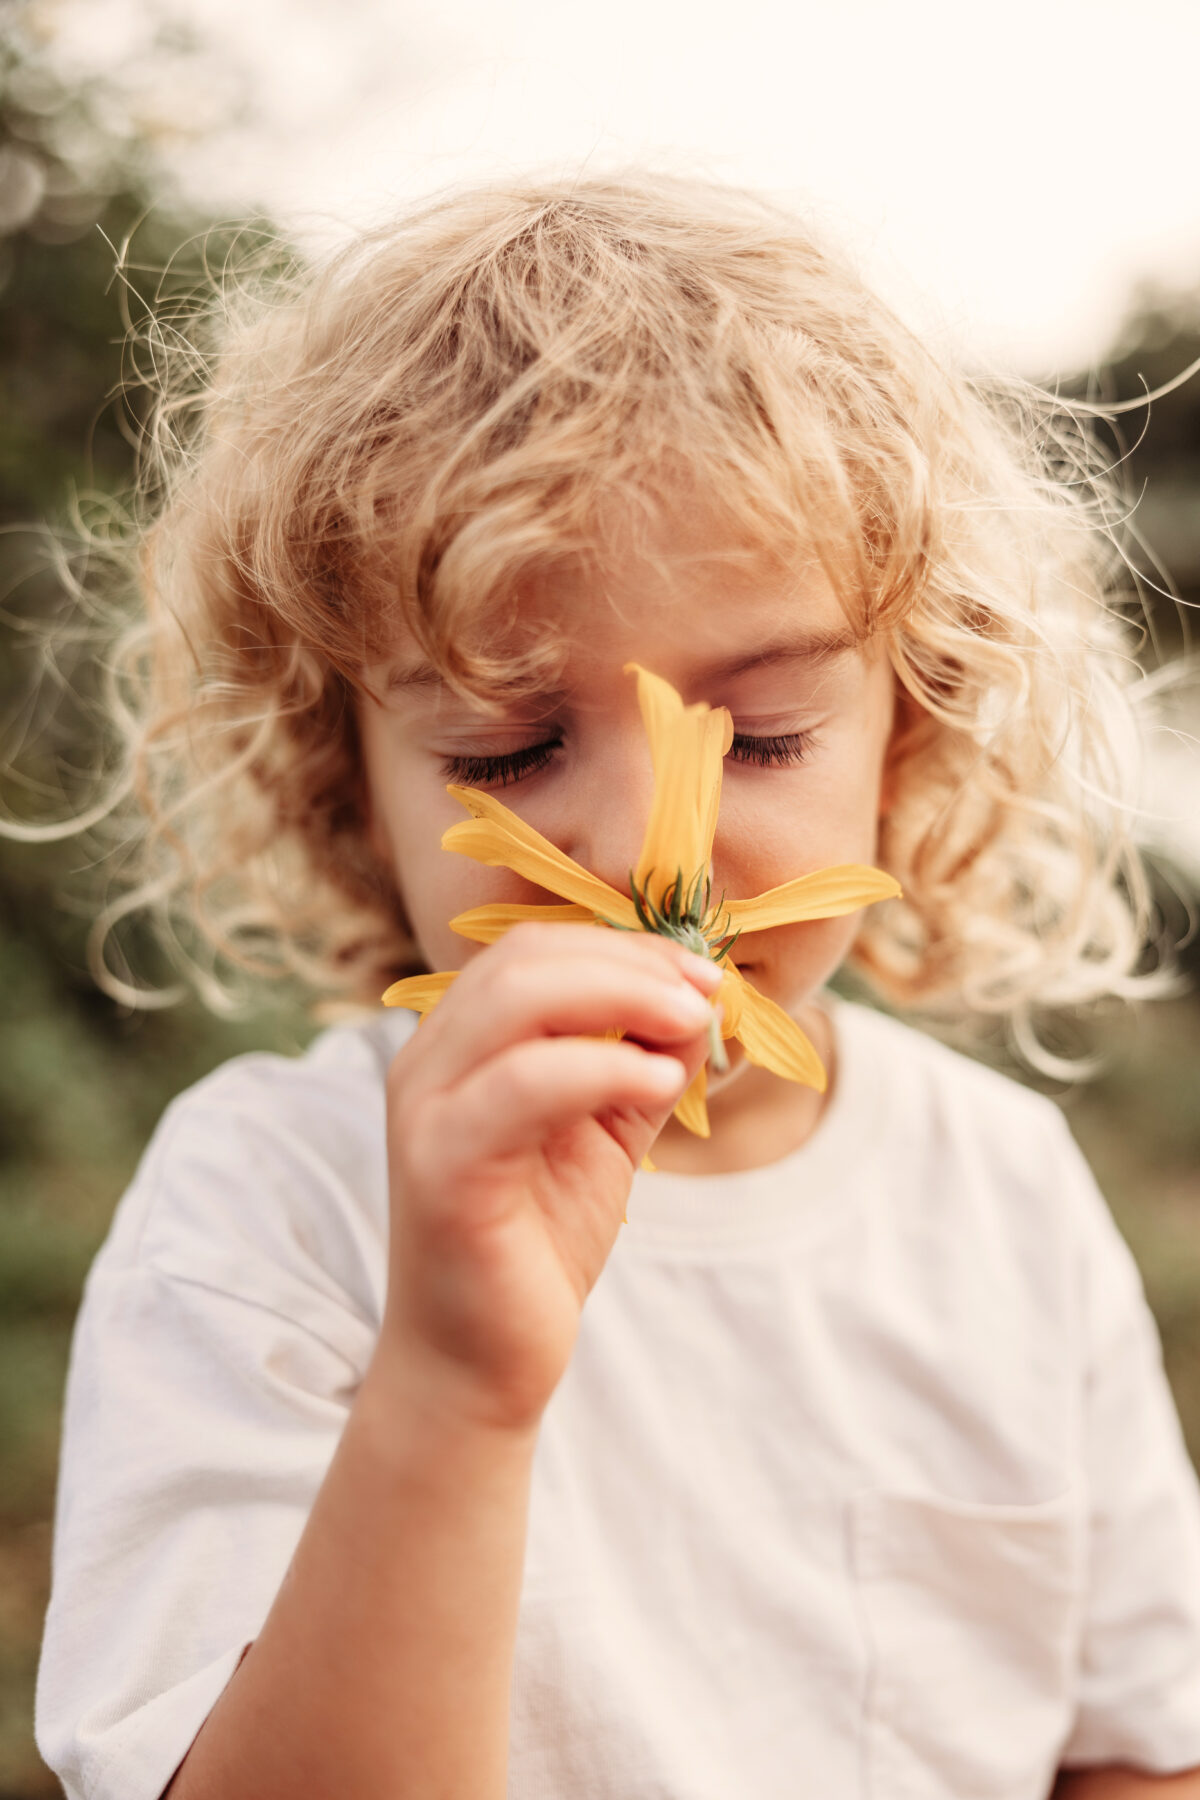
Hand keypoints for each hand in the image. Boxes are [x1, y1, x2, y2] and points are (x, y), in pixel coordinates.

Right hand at [379, 923, 719, 1432]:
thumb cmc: (537, 1244)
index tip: (703, 973)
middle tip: (706, 994)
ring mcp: (427, 1110)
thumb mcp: (605, 1132)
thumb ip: (643, 1063)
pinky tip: (660, 1083)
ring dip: (623, 995)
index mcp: (459, 1044)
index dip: (624, 945)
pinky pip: (523, 1085)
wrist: (478, 1364)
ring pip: (517, 999)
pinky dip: (601, 1067)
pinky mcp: (442, 1167)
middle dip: (631, 962)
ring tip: (694, 1025)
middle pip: (524, 958)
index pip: (533, 950)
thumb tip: (700, 1002)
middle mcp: (428, 1062)